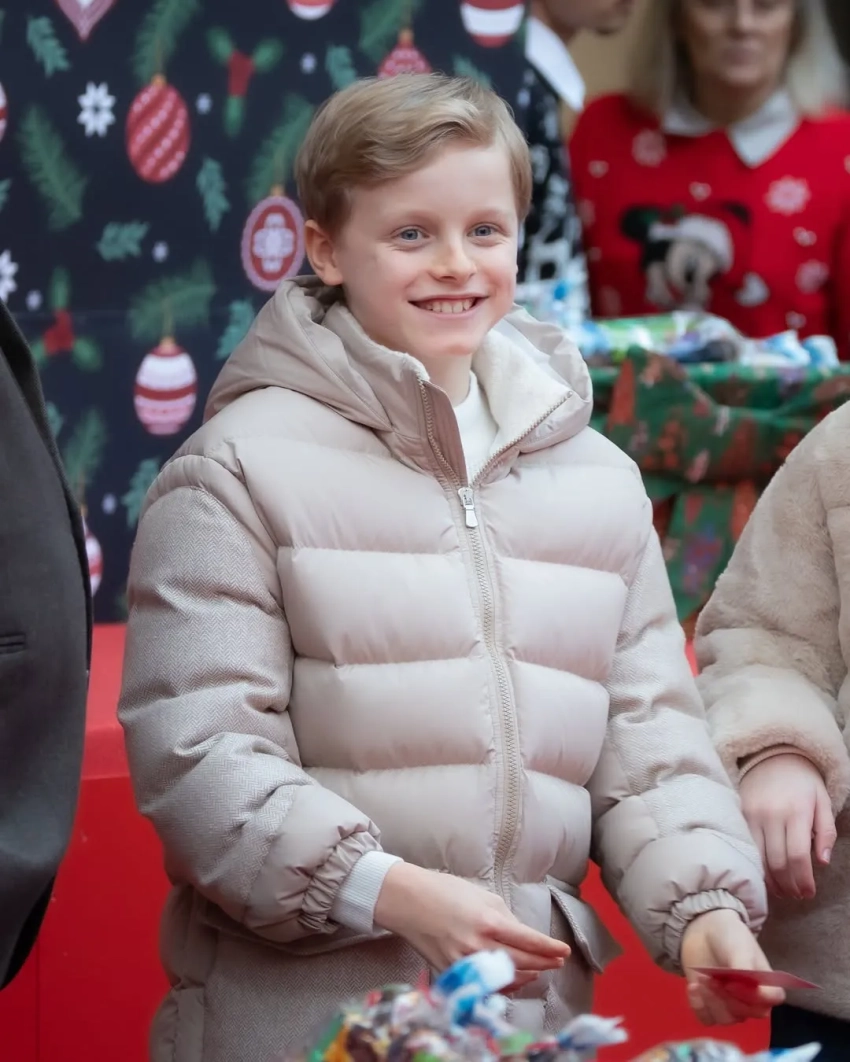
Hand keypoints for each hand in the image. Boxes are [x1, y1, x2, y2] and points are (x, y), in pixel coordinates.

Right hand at [374, 863, 569, 989]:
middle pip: (522, 963)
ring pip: (505, 978)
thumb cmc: (444, 890)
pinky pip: (485, 983)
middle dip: (544, 963)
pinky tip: (513, 978)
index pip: (530, 942)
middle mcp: (479, 946)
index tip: (564, 951)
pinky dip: (503, 982)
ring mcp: (465, 963)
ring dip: (527, 975)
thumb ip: (504, 916)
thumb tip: (521, 933)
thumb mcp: (482, 895)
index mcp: (489, 922)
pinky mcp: (452, 972)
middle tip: (557, 961)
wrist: (408, 901)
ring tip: (539, 969)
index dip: (550, 949)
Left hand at [681, 909, 783, 1025]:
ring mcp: (730, 1004)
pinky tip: (692, 987)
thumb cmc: (728, 936)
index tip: (734, 982)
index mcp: (765, 982)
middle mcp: (751, 999)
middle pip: (746, 1013)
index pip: (772, 999)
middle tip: (712, 979)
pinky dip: (699, 1006)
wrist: (702, 930)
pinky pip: (707, 1019)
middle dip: (728, 997)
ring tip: (701, 980)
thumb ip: (745, 967)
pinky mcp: (710, 1005)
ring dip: (712, 1001)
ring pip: (726, 1019)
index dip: (756, 996)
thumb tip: (746, 988)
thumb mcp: (739, 947)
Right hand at [739, 753, 834, 898]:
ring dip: (772, 881)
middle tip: (797, 895)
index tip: (808, 893)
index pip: (798, 855)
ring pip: (760, 858)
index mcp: (797, 811)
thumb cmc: (803, 782)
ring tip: (783, 890)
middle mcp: (772, 814)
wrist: (772, 756)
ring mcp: (753, 815)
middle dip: (789, 885)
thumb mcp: (823, 801)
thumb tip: (822, 862)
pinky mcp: (740, 816)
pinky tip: (767, 875)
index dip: (803, 880)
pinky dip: (757, 866)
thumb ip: (826, 832)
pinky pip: (748, 848)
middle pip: (778, 862)